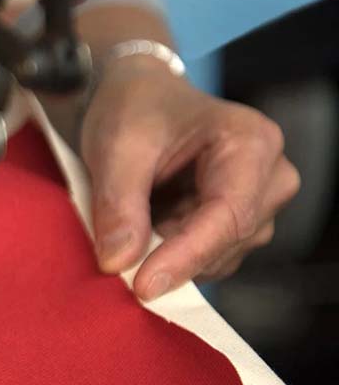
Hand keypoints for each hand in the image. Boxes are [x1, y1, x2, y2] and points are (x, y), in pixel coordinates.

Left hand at [79, 56, 299, 299]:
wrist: (133, 98)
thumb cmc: (132, 109)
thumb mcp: (116, 147)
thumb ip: (118, 204)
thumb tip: (119, 262)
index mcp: (252, 142)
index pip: (228, 215)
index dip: (186, 256)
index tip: (144, 286)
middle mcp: (270, 176)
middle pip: (228, 241)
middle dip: (172, 257)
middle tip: (115, 257)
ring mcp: (258, 203)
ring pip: (217, 256)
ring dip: (169, 254)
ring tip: (128, 222)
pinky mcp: (236, 223)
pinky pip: (206, 257)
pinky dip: (170, 254)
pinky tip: (143, 229)